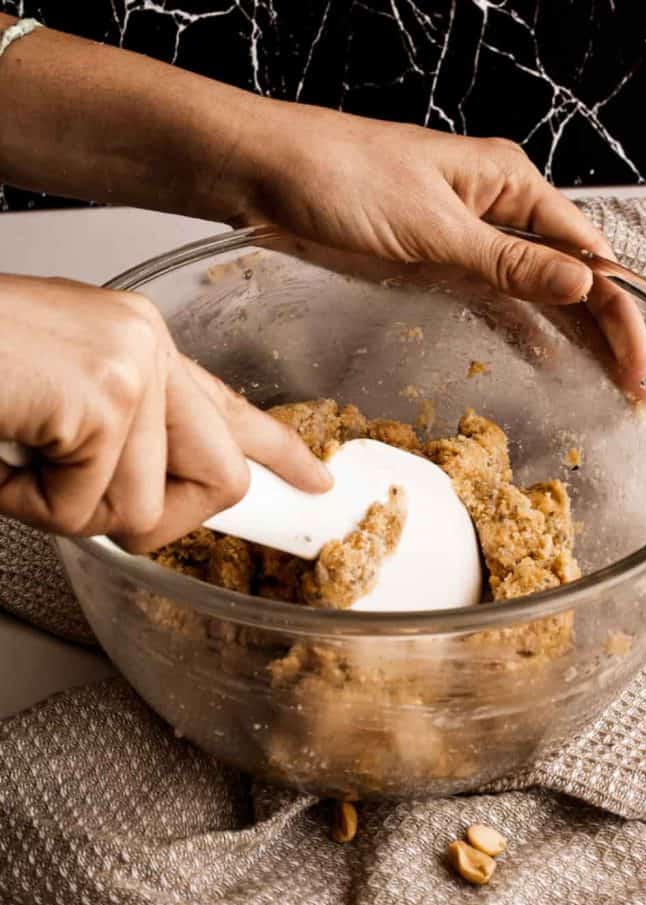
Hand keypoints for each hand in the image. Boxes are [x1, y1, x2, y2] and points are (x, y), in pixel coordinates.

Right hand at [0, 276, 329, 551]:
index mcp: (137, 342)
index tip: (314, 480)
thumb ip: (116, 440)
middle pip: (218, 479)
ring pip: (145, 507)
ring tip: (18, 459)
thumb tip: (153, 494)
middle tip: (81, 501)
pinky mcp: (103, 397)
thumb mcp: (54, 403)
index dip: (277, 451)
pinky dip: (32, 506)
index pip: (229, 407)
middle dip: (153, 520)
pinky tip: (3, 457)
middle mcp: (146, 343)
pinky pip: (91, 507)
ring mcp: (130, 365)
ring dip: (67, 510)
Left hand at [246, 104, 645, 398]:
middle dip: (604, 328)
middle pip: (569, 274)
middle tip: (630, 383)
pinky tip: (546, 355)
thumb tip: (580, 284)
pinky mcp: (433, 262)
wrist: (270, 174)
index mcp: (508, 185)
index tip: (633, 363)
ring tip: (604, 379)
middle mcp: (496, 209)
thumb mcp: (433, 225)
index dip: (616, 312)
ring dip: (570, 332)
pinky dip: (523, 326)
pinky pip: (493, 297)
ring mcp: (465, 237)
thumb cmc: (343, 177)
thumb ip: (507, 261)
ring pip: (536, 289)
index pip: (586, 254)